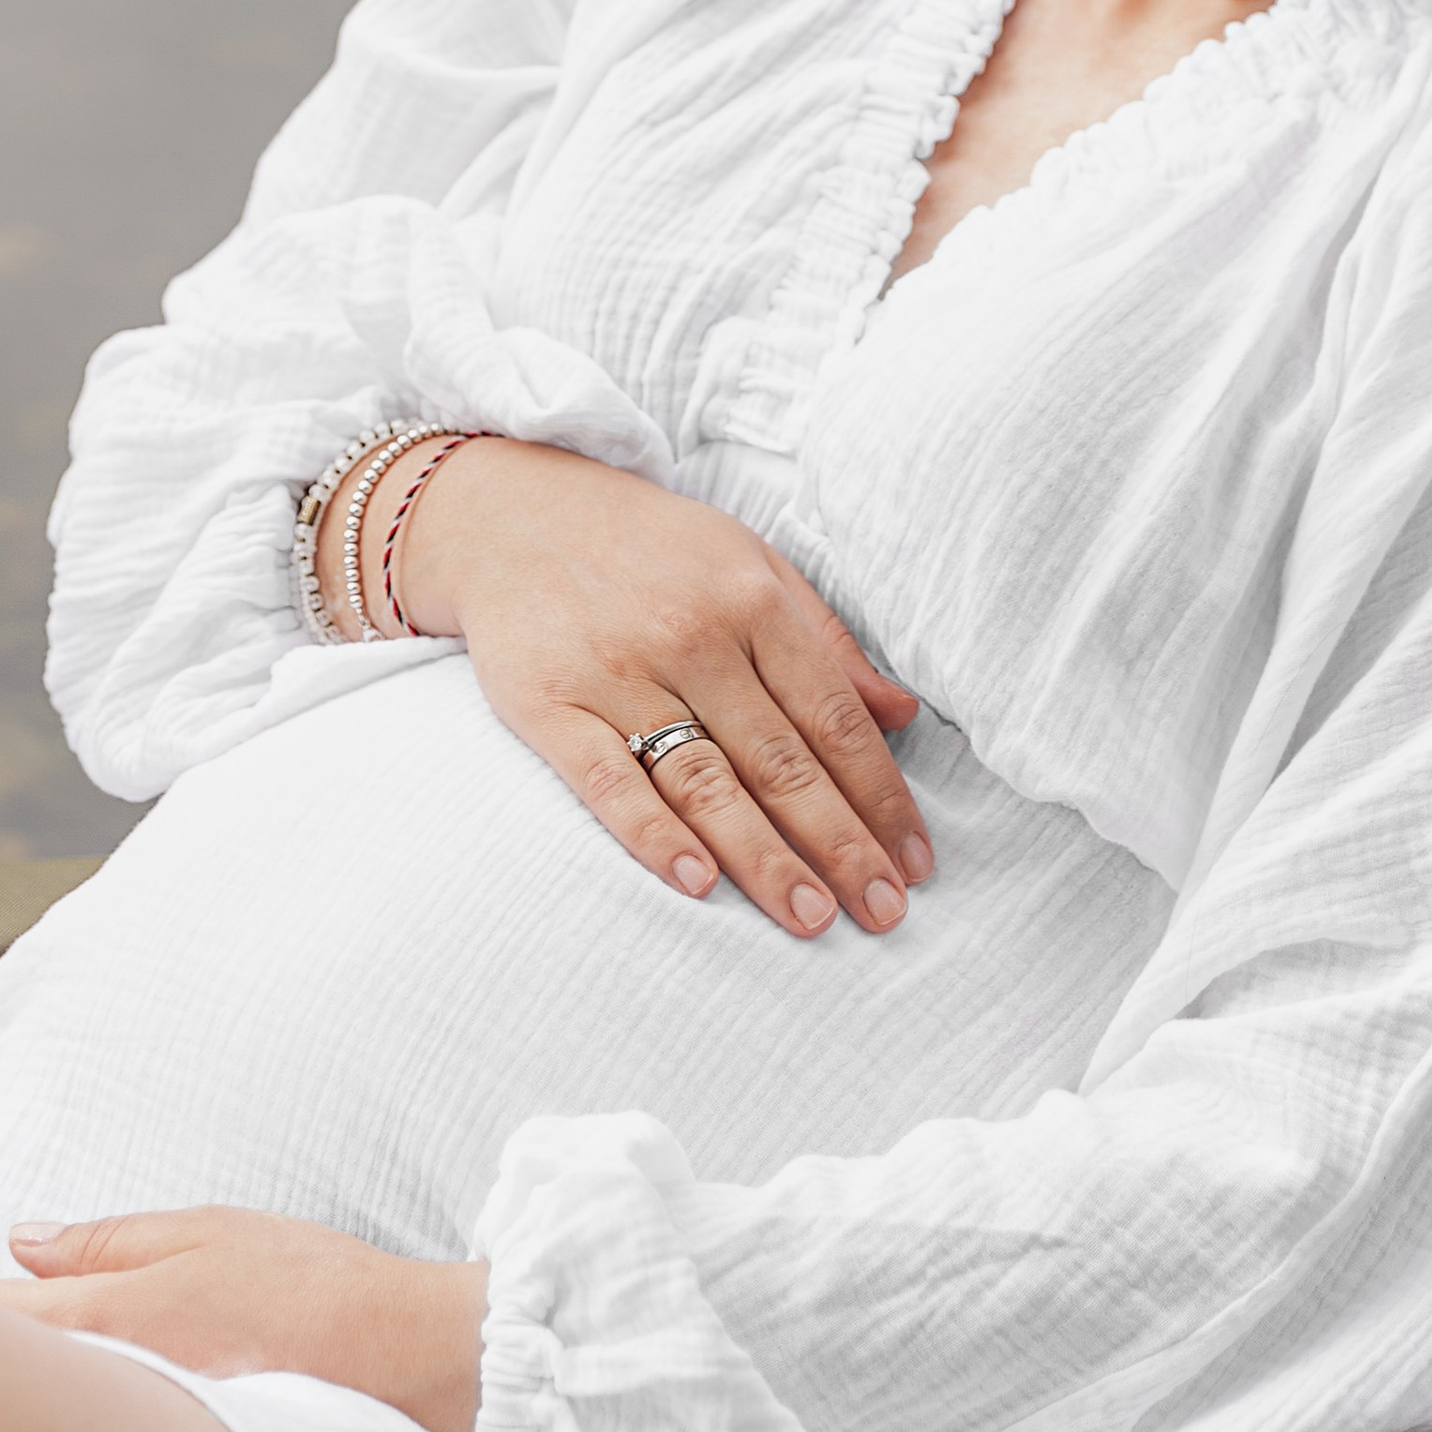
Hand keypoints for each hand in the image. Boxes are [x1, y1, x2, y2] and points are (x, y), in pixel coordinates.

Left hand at [0, 1210, 486, 1431]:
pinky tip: (141, 1393)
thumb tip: (24, 1243)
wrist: (392, 1361)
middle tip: (36, 1309)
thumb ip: (106, 1240)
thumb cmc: (307, 1285)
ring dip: (57, 1378)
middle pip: (19, 1373)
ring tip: (105, 1345)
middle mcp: (116, 1385)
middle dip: (9, 1340)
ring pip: (62, 1406)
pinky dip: (103, 1414)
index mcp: (115, 1316)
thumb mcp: (207, 1230)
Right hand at [358, 435, 934, 941]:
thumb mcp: (752, 565)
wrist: (515, 514)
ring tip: (812, 917)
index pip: (833, 716)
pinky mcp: (549, 705)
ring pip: (706, 781)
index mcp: (753, 602)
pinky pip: (607, 782)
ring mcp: (619, 674)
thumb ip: (826, 643)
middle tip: (885, 912)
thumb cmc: (652, 550)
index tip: (916, 861)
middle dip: (841, 843)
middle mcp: (693, 637)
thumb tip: (903, 715)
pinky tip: (697, 882)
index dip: (880, 794)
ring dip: (764, 856)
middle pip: (781, 759)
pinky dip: (653, 835)